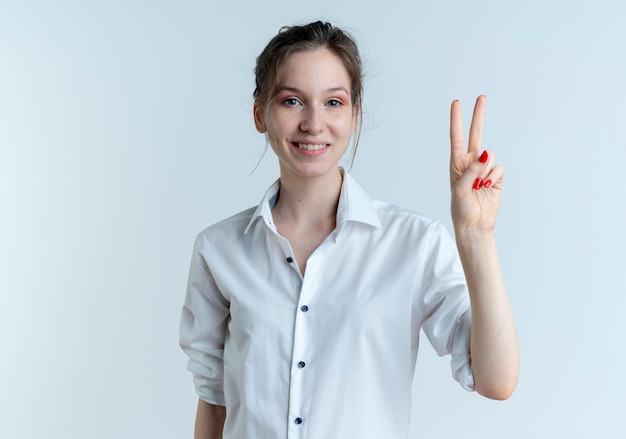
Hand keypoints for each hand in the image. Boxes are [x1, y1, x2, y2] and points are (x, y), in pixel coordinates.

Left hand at [449, 95, 503, 235]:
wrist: (475, 225)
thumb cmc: (461, 208)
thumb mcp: (460, 189)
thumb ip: (472, 169)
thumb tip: (486, 153)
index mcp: (457, 163)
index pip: (456, 137)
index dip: (456, 120)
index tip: (456, 103)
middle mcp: (471, 163)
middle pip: (475, 134)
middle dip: (478, 116)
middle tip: (481, 97)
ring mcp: (485, 169)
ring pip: (490, 155)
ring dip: (485, 168)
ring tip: (478, 185)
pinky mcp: (497, 176)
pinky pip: (499, 167)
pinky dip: (494, 176)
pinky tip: (488, 186)